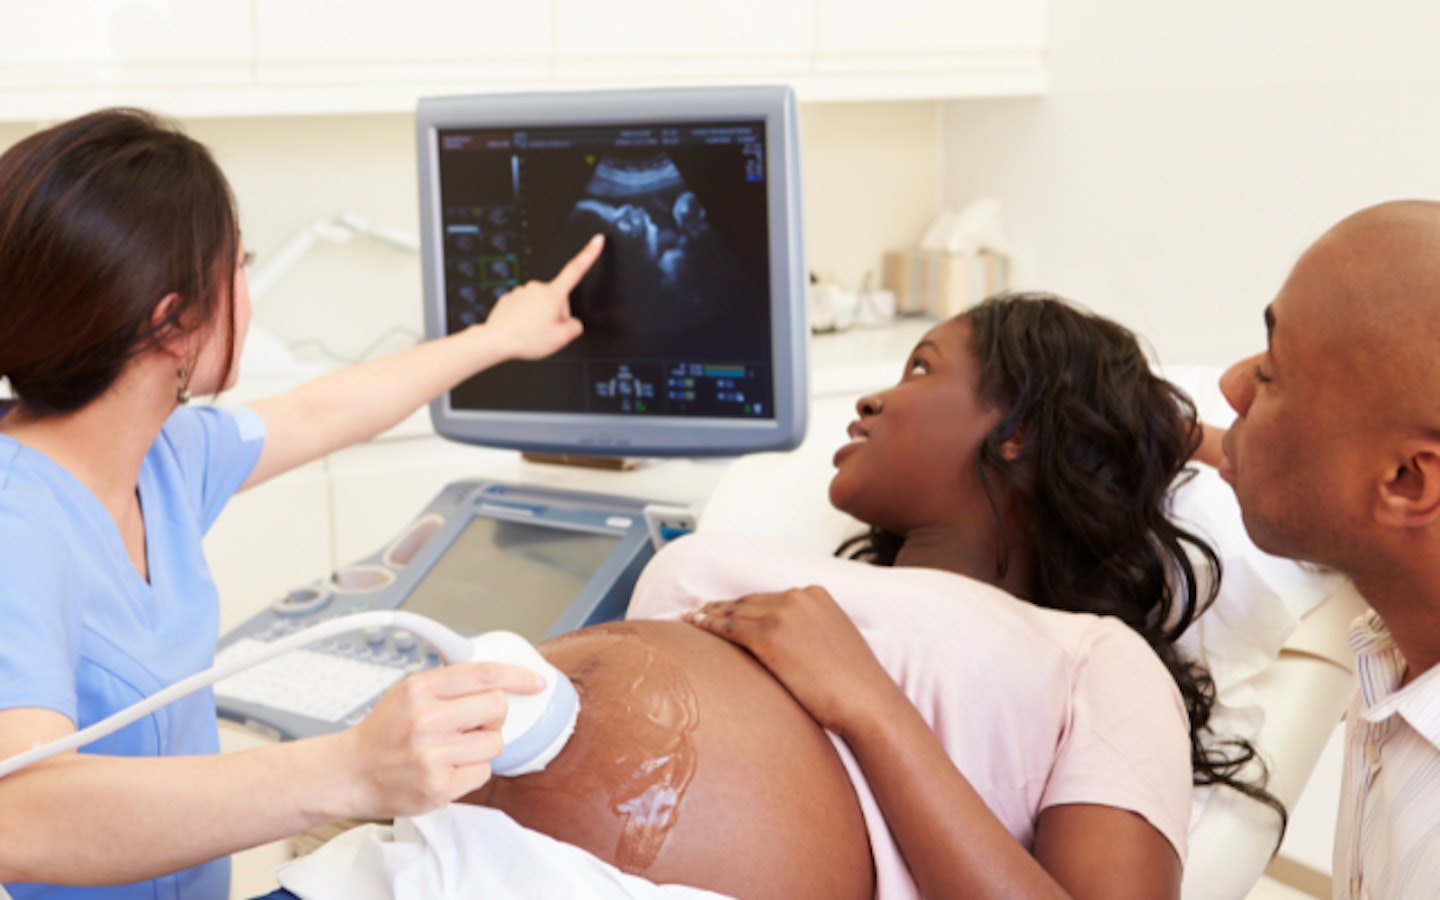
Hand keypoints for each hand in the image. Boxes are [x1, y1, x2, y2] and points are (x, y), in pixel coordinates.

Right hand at [338, 660, 544, 816]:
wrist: (351, 773)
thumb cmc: (384, 731)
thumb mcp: (408, 690)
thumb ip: (449, 681)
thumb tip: (497, 675)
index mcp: (419, 689)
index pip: (484, 673)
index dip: (517, 675)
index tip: (534, 681)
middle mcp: (426, 720)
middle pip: (497, 707)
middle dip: (493, 714)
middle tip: (474, 721)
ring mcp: (432, 756)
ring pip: (495, 742)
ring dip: (482, 745)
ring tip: (455, 747)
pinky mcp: (439, 787)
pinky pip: (484, 772)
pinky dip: (473, 770)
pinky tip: (450, 767)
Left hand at [483, 234, 603, 358]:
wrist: (497, 341)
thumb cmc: (526, 339)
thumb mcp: (562, 339)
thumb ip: (575, 327)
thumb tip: (573, 324)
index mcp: (553, 294)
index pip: (576, 269)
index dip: (589, 253)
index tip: (597, 240)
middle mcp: (536, 288)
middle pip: (556, 297)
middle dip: (556, 312)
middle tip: (547, 330)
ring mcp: (521, 292)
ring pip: (539, 303)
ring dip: (540, 316)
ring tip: (532, 332)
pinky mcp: (509, 298)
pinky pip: (524, 307)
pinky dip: (525, 317)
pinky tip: (522, 328)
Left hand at [685, 586, 900, 737]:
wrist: (866, 701)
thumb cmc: (855, 683)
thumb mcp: (835, 642)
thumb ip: (811, 632)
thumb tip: (791, 643)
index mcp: (817, 595)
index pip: (770, 597)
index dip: (745, 603)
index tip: (726, 606)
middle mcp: (798, 597)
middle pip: (749, 601)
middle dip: (722, 605)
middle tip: (698, 608)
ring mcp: (783, 615)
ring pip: (735, 611)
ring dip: (710, 613)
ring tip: (691, 617)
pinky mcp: (769, 637)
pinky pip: (730, 628)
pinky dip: (709, 625)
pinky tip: (695, 626)